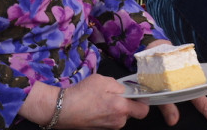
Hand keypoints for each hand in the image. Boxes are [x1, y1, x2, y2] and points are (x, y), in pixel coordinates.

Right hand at [22, 74, 151, 128]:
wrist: (63, 110)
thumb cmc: (82, 94)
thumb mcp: (102, 80)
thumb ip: (119, 85)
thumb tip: (127, 90)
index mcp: (121, 108)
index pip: (144, 110)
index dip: (142, 101)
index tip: (136, 94)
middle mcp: (118, 121)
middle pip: (131, 112)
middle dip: (125, 102)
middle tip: (112, 93)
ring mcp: (110, 127)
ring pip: (120, 116)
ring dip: (115, 107)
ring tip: (100, 99)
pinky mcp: (102, 129)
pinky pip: (110, 120)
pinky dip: (106, 113)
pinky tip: (95, 106)